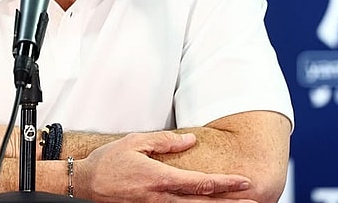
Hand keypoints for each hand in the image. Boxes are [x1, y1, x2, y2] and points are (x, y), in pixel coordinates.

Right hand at [77, 131, 252, 201]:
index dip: (226, 184)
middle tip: (254, 201)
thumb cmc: (108, 162)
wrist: (82, 185)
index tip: (246, 182)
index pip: (201, 183)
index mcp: (160, 178)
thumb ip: (165, 142)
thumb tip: (191, 141)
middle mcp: (160, 198)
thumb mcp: (135, 142)